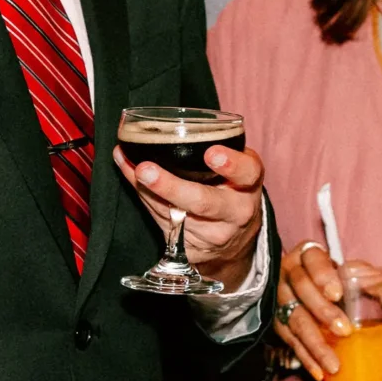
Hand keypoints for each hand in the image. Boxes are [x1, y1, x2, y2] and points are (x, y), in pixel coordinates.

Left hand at [119, 141, 265, 289]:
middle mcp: (235, 213)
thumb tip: (157, 130)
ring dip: (147, 191)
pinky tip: (134, 182)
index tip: (212, 154)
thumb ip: (210, 148)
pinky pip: (162, 223)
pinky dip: (146, 200)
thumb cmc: (231, 189)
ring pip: (173, 213)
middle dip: (170, 186)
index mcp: (249, 185)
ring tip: (133, 170)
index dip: (230, 164)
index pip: (246, 173)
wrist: (236, 239)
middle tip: (145, 170)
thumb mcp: (235, 169)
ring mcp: (214, 235)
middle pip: (202, 201)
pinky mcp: (193, 250)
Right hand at [273, 246, 381, 378]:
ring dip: (315, 344)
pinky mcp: (278, 324)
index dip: (322, 275)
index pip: (312, 259)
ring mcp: (281, 300)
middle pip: (302, 290)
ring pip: (294, 321)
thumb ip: (379, 285)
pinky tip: (320, 373)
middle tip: (345, 330)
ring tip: (334, 364)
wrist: (307, 289)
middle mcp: (289, 275)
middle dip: (323, 312)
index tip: (338, 294)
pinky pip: (290, 342)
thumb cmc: (336, 279)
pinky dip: (306, 359)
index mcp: (309, 255)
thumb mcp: (355, 275)